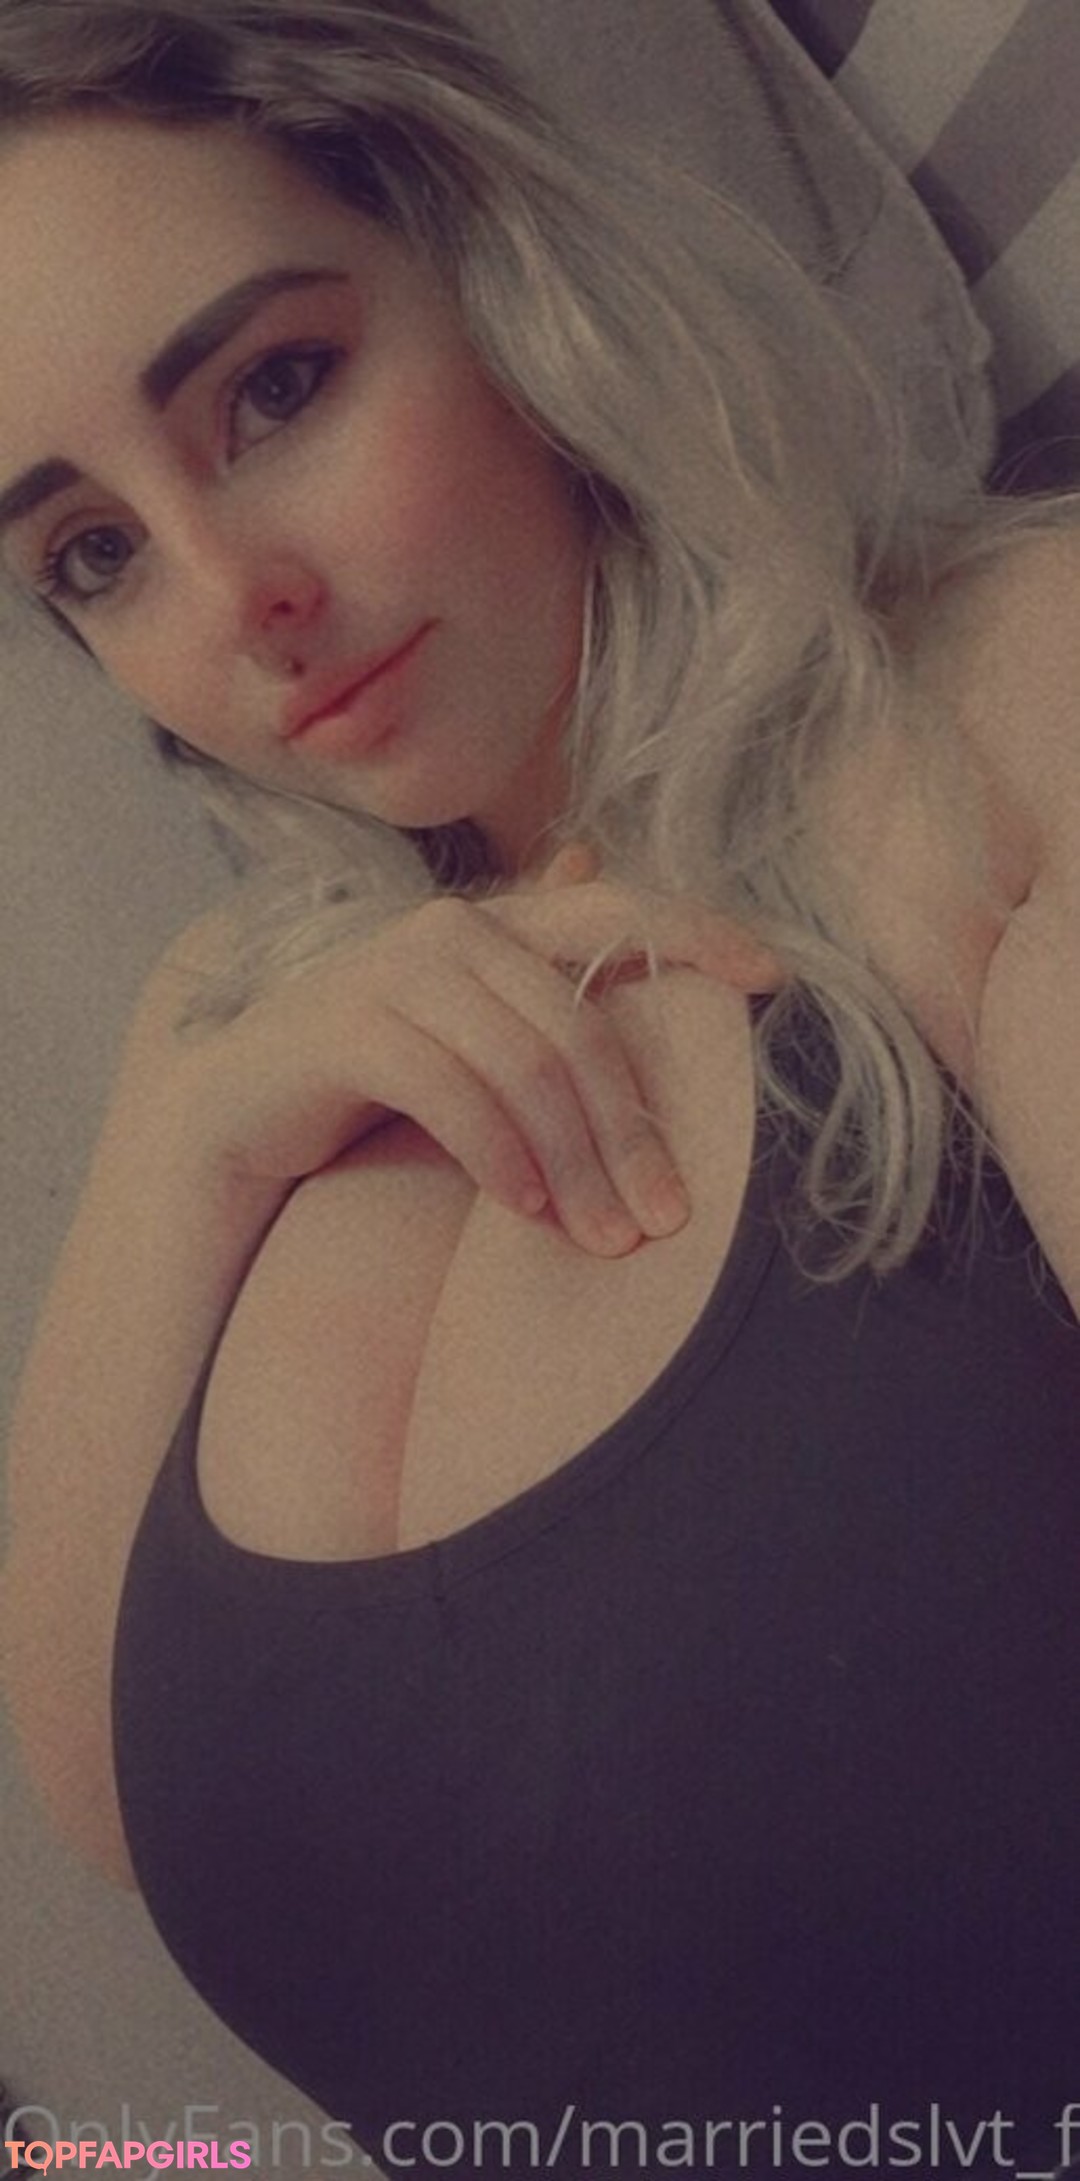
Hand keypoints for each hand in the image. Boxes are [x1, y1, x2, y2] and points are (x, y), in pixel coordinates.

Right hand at [165, 848, 780, 1257]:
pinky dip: (500, 1156)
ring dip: (576, 1163)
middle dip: (632, 1131)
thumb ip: (540, 987)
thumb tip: (601, 876)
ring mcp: (393, 971)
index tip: (777, 979)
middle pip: (579, 1027)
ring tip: (603, 1239)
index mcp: (497, 924)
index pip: (618, 910)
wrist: (238, 1108)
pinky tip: (528, 1208)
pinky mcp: (347, 1027)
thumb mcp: (473, 1034)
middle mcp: (450, 930)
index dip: (699, 934)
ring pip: (524, 1065)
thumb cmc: (374, 1076)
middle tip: (664, 1217)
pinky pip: (452, 1092)